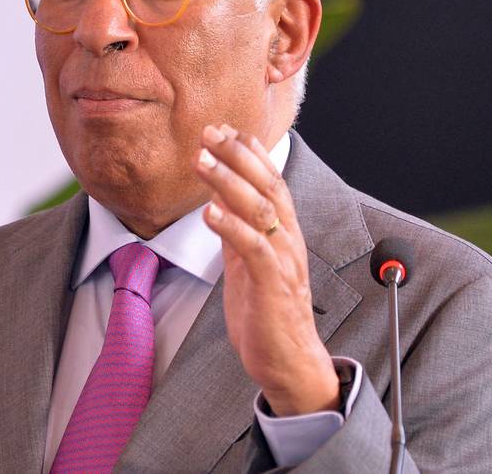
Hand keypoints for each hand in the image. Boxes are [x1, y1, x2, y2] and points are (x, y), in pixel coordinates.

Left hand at [194, 124, 339, 415]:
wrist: (288, 363)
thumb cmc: (267, 315)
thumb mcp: (247, 266)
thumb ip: (238, 235)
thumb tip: (218, 204)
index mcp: (283, 234)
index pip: (271, 181)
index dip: (249, 153)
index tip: (225, 128)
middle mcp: (288, 241)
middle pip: (267, 186)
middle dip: (238, 155)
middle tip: (210, 131)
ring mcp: (283, 262)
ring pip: (261, 210)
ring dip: (230, 182)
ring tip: (203, 160)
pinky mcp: (273, 286)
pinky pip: (254, 249)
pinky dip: (231, 227)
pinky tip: (209, 212)